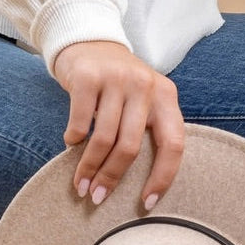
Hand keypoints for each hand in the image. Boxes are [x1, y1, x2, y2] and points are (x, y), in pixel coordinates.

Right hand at [52, 40, 184, 210]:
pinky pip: (80, 121)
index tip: (147, 203)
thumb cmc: (118, 83)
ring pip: (104, 138)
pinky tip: (71, 144)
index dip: (163, 177)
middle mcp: (144, 85)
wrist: (89, 41)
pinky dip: (73, 140)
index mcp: (165, 95)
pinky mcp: (87, 76)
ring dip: (88, 167)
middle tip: (97, 197)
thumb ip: (148, 128)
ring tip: (80, 184)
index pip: (174, 143)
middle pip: (131, 146)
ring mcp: (116, 79)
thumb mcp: (143, 99)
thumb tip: (143, 186)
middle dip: (112, 178)